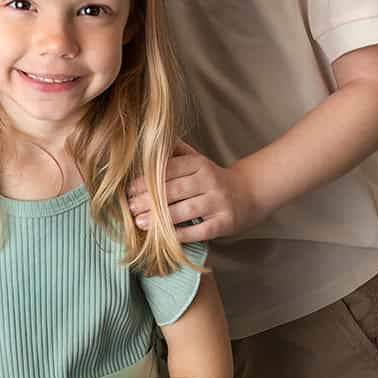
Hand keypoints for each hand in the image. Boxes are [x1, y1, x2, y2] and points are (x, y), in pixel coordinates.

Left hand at [128, 139, 259, 237]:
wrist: (249, 193)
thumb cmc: (213, 178)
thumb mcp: (197, 160)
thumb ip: (175, 152)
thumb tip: (150, 139)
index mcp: (200, 163)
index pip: (169, 170)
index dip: (146, 181)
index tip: (129, 190)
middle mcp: (210, 180)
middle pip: (174, 191)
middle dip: (149, 200)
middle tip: (130, 208)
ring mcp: (218, 202)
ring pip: (185, 211)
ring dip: (160, 218)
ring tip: (140, 222)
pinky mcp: (224, 222)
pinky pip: (199, 230)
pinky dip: (180, 234)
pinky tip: (164, 238)